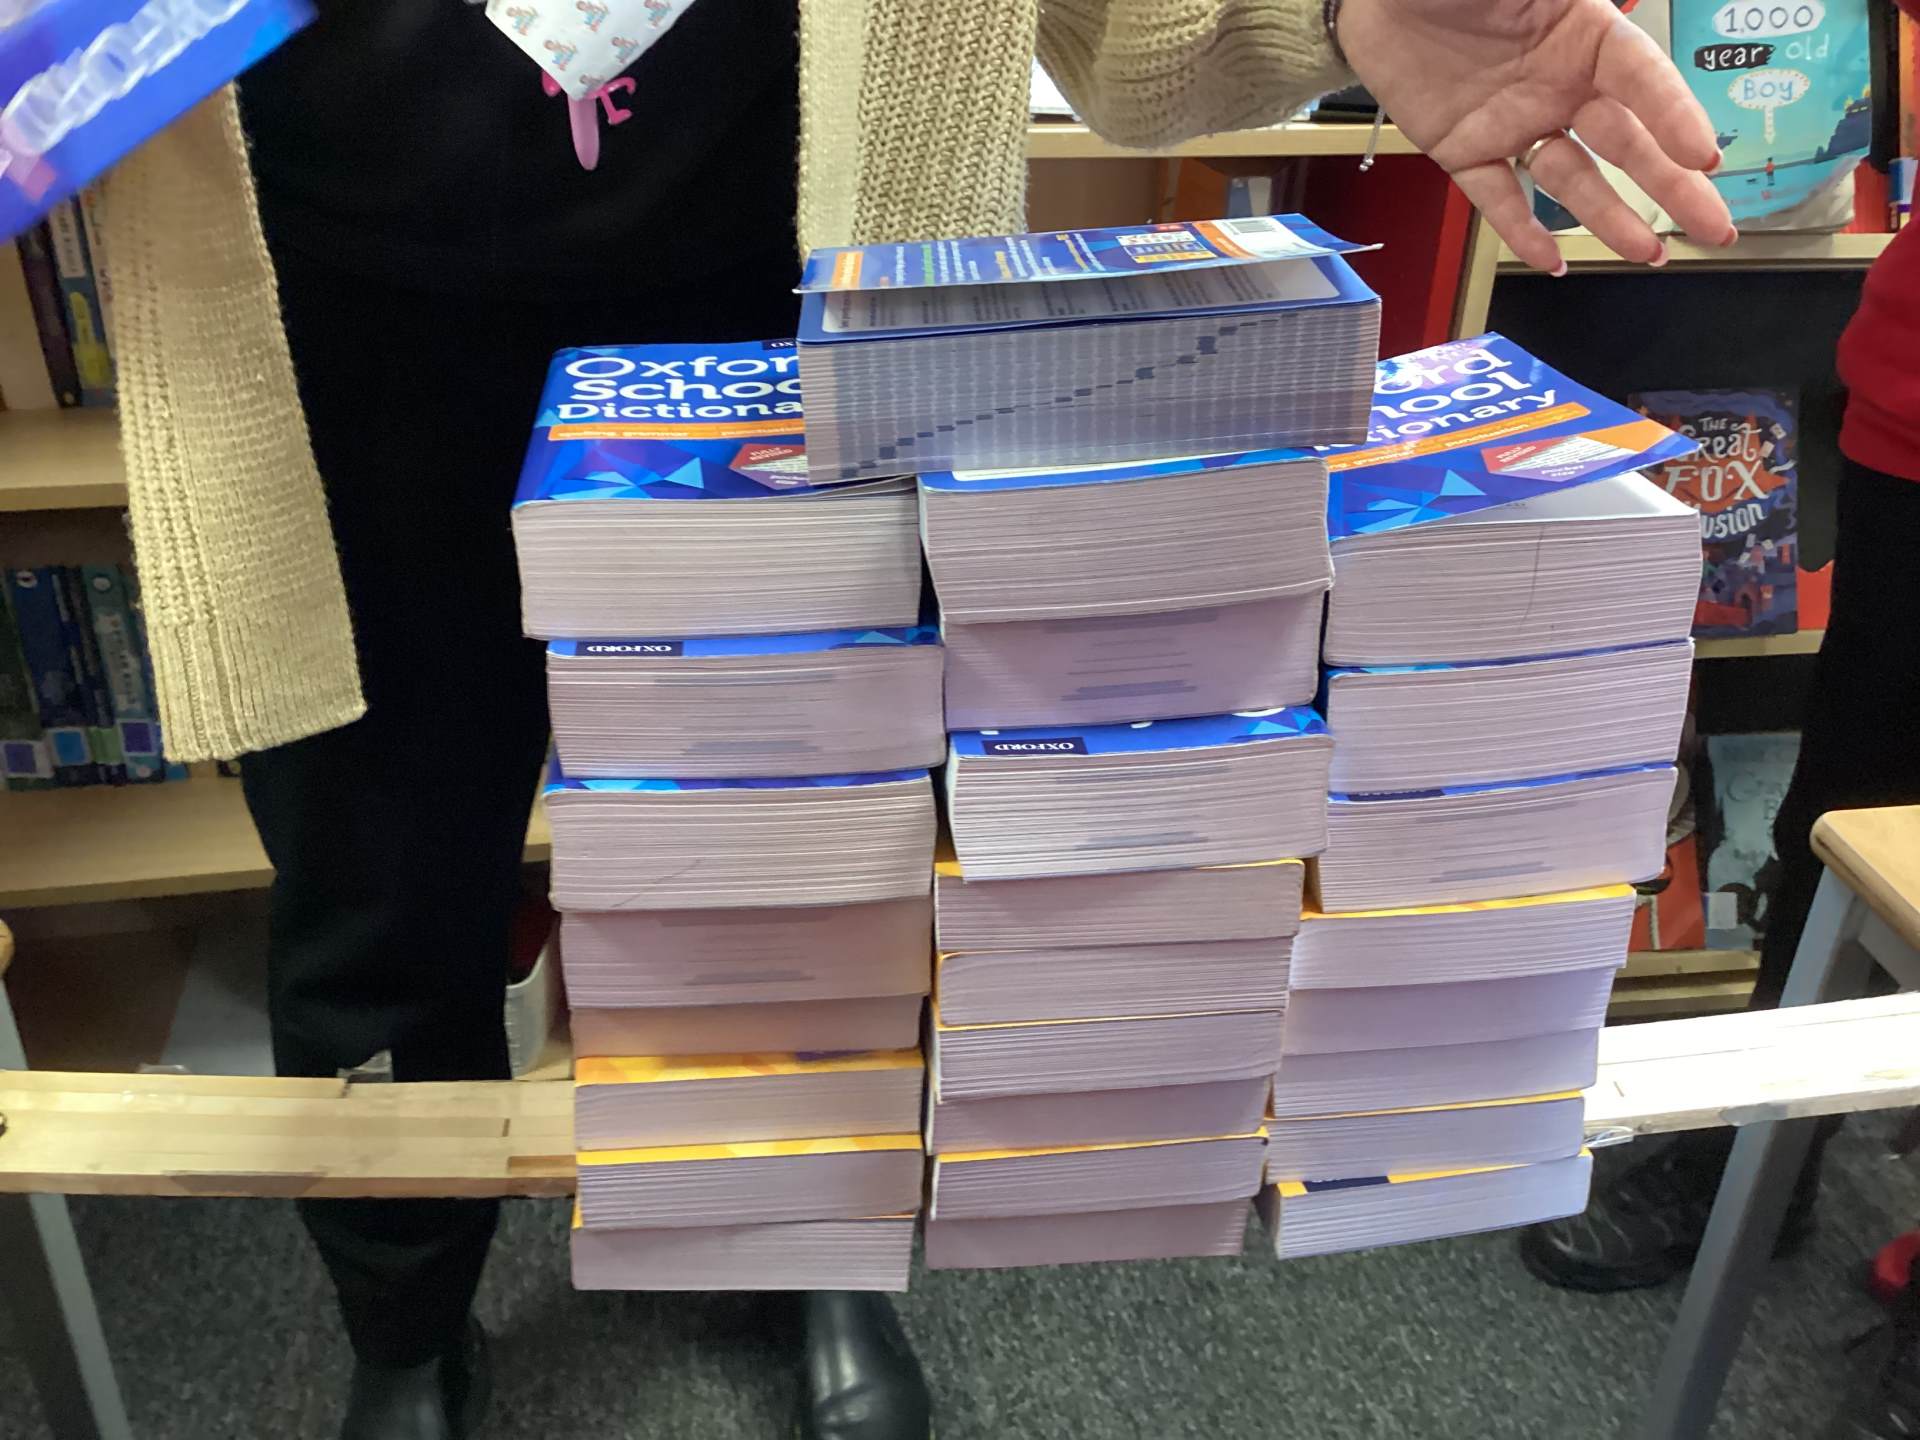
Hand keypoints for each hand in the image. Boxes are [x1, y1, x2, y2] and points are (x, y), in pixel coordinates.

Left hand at [1335, 0, 1735, 270]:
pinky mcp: (1465, 150)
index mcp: (1584, 31)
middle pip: (1626, 141)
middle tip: (1713, 227)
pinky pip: (1500, 198)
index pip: (1643, 78)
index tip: (1705, 156)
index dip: (1675, 117)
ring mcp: (1515, 120)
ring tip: (1649, 253)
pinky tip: (1552, 261)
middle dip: (1672, 185)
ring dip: (1612, 217)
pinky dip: (1522, 231)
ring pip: (1573, 177)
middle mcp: (1559, 83)